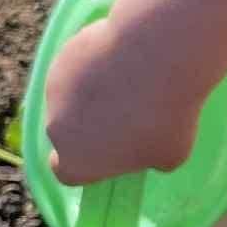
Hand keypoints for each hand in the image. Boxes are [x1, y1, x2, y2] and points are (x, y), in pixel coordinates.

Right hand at [44, 18, 200, 185]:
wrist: (158, 56)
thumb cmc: (166, 117)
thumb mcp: (170, 155)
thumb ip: (147, 157)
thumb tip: (142, 146)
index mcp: (77, 161)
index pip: (67, 173)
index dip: (87, 165)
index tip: (108, 155)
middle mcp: (56, 128)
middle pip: (68, 132)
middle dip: (91, 126)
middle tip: (129, 113)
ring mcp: (56, 88)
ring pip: (71, 96)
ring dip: (93, 94)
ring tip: (132, 81)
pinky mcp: (65, 54)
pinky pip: (79, 65)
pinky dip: (96, 64)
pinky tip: (125, 57)